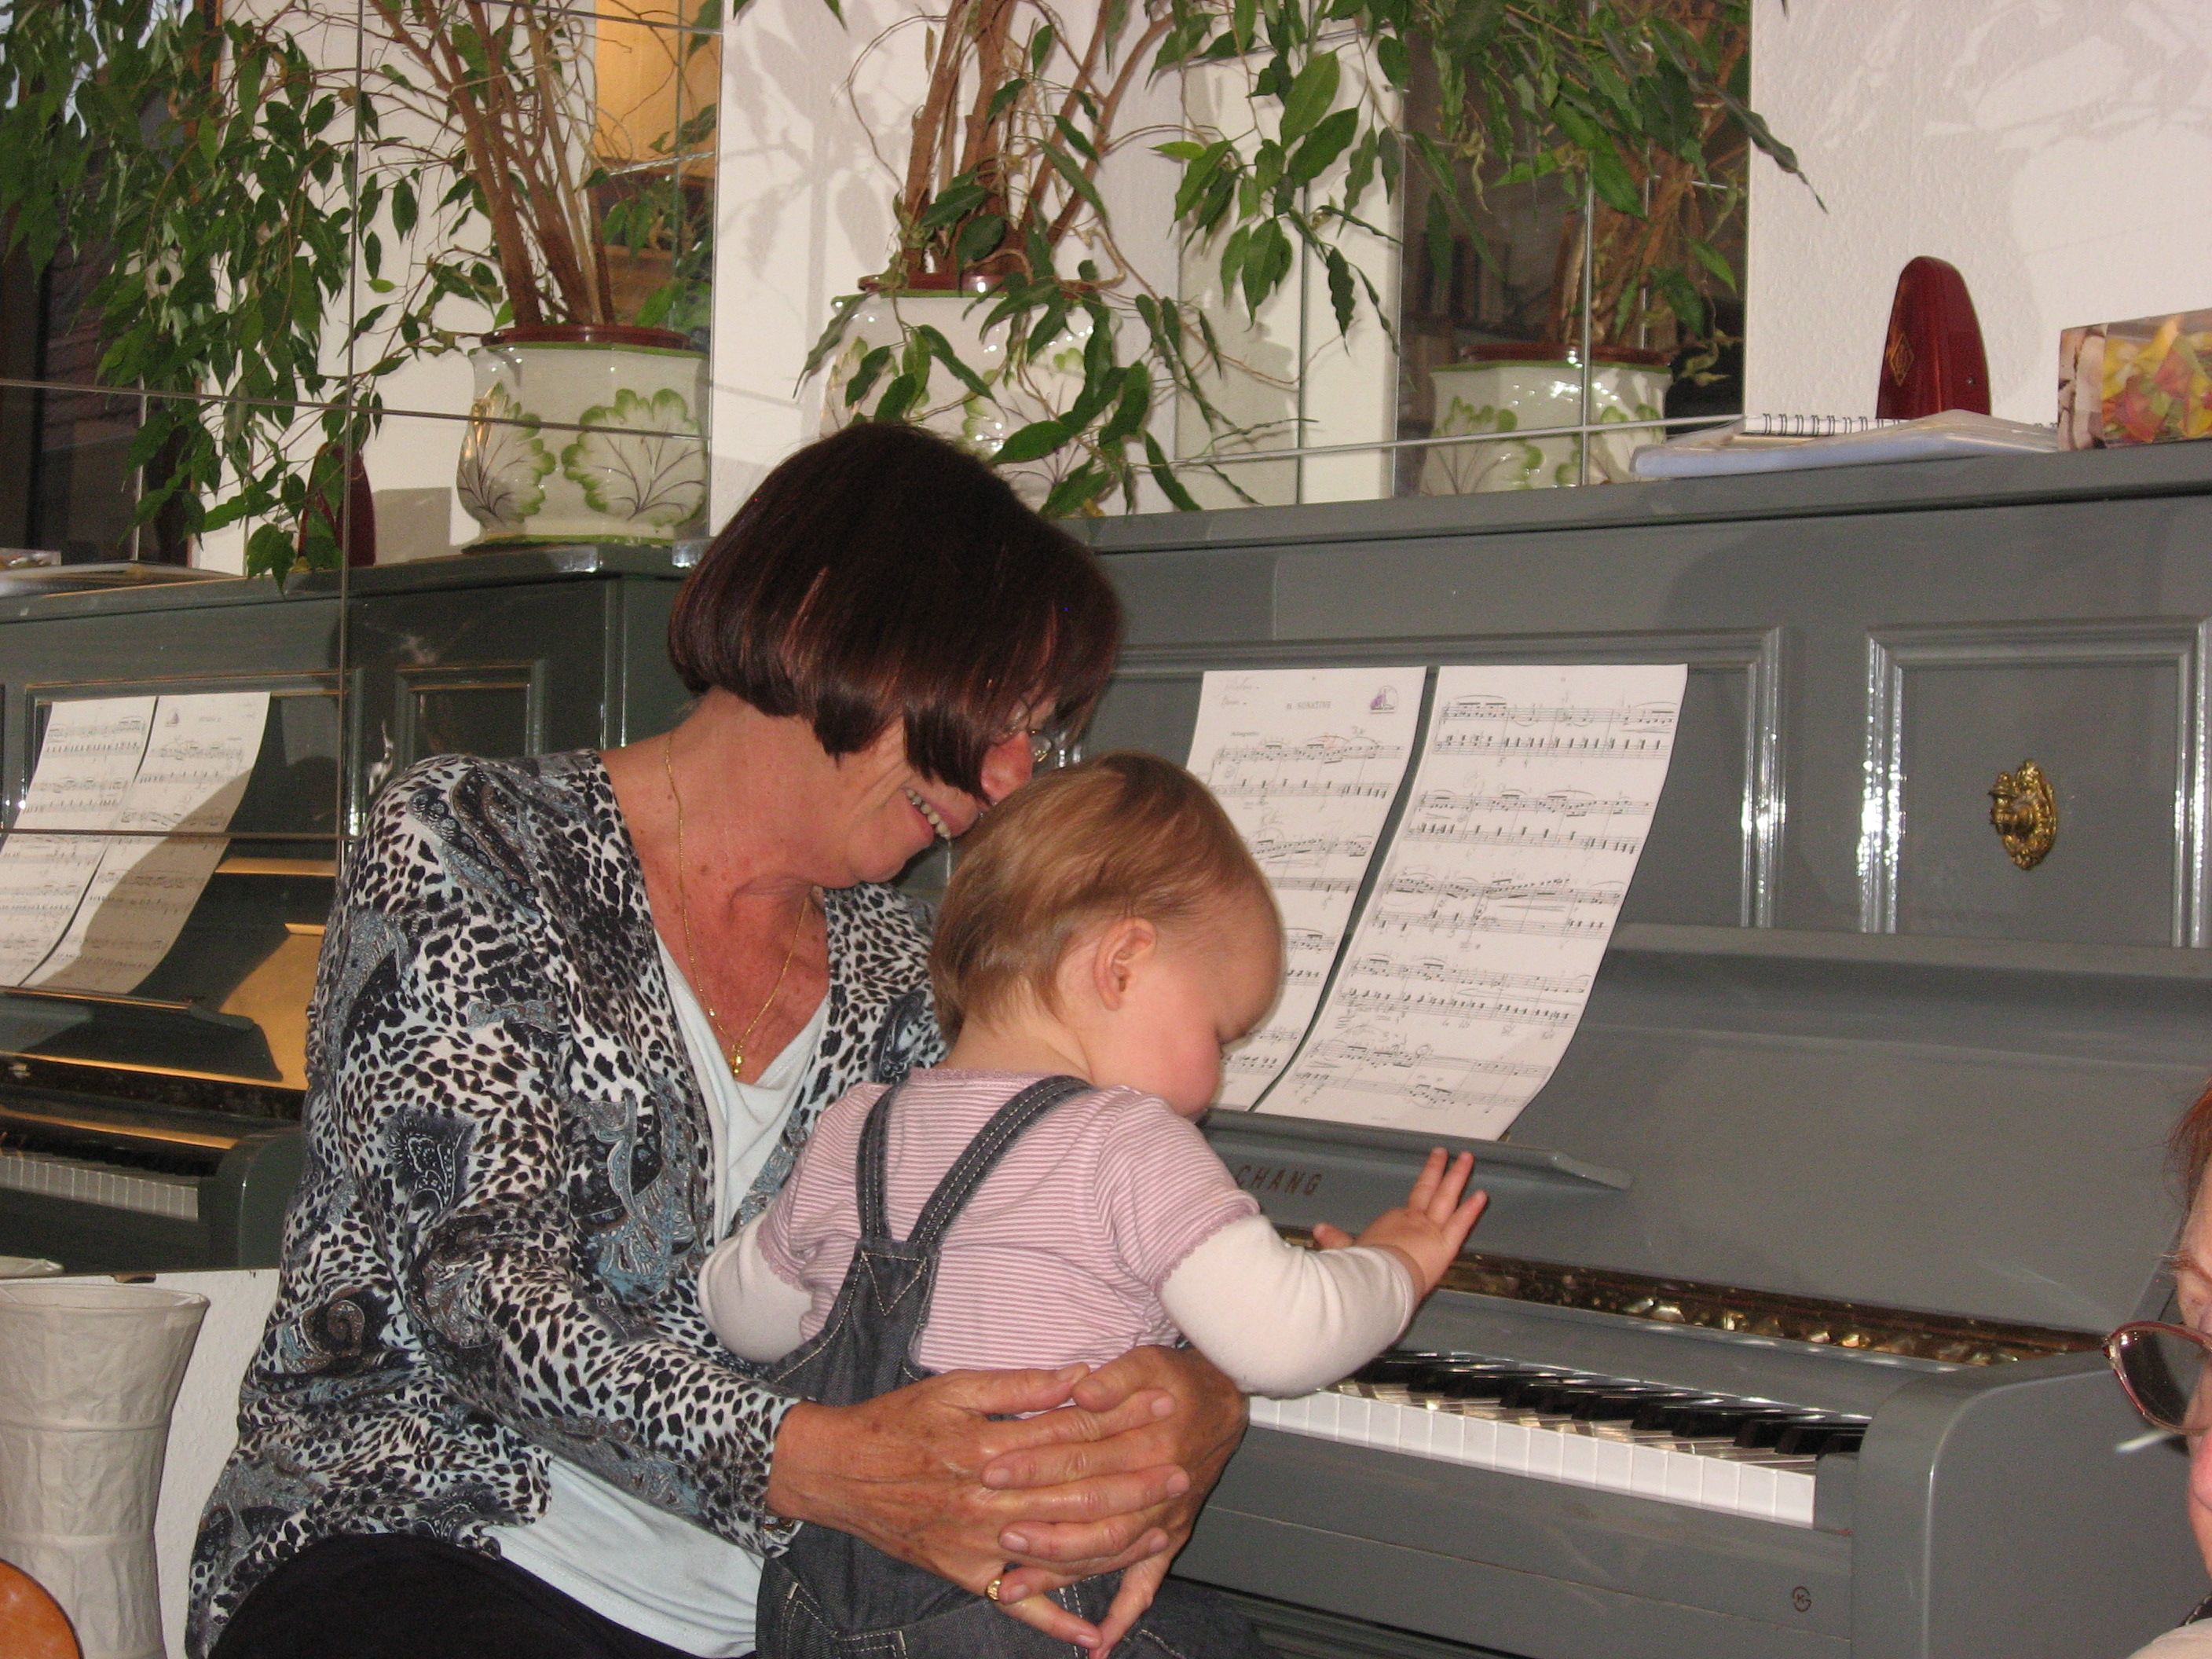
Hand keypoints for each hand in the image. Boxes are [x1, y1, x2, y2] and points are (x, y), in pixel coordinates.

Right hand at [767, 1364, 1183, 1648]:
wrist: (839, 1471)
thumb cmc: (897, 1422)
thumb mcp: (955, 1389)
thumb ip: (1019, 1388)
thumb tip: (1079, 1378)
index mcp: (988, 1450)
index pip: (1069, 1434)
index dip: (1119, 1419)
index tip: (1161, 1406)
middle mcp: (988, 1503)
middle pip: (1075, 1494)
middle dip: (1133, 1483)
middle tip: (1181, 1471)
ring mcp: (978, 1545)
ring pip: (1058, 1551)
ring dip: (1113, 1545)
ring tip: (1161, 1532)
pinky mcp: (966, 1574)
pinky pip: (1017, 1605)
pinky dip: (1053, 1621)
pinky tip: (1091, 1633)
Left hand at [979, 1346, 1245, 1608]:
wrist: (1225, 1399)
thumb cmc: (1177, 1379)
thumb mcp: (1148, 1361)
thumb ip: (1115, 1377)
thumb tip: (1081, 1388)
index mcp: (1147, 1441)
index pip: (1081, 1457)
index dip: (1034, 1464)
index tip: (992, 1471)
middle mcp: (1157, 1488)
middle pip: (1090, 1513)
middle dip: (1039, 1525)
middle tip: (997, 1534)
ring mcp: (1164, 1520)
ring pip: (1107, 1554)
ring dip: (1062, 1573)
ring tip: (1014, 1586)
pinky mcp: (1170, 1537)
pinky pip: (1146, 1583)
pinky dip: (1122, 1615)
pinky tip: (1096, 1643)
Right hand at [1313, 1148, 1484, 1295]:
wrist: (1377, 1281)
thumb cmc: (1364, 1269)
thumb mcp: (1348, 1251)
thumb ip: (1336, 1239)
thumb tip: (1318, 1230)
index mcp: (1392, 1223)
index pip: (1408, 1207)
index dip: (1418, 1193)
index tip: (1425, 1181)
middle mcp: (1413, 1221)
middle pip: (1427, 1190)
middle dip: (1437, 1171)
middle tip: (1444, 1153)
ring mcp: (1430, 1229)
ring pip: (1446, 1198)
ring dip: (1457, 1177)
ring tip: (1468, 1159)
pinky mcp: (1446, 1243)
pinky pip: (1461, 1223)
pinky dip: (1472, 1210)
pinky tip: (1482, 1195)